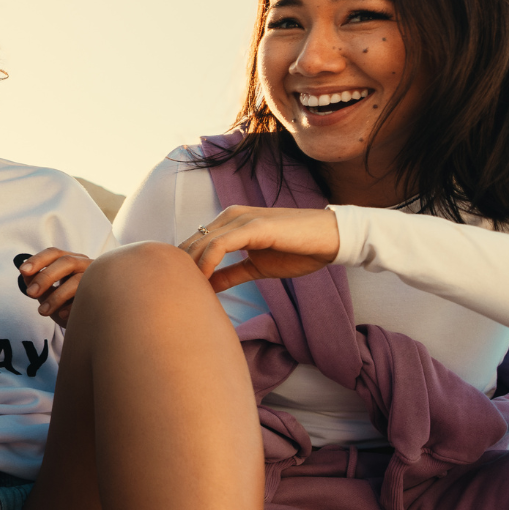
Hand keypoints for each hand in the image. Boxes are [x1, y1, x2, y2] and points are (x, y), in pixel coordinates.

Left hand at [17, 248, 91, 325]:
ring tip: (42, 311)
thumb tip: (25, 273)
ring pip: (78, 280)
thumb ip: (35, 281)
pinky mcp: (104, 296)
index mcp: (69, 260)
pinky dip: (73, 307)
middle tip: (31, 293)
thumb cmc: (63, 303)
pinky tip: (62, 315)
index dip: (38, 259)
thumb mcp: (47, 292)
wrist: (86, 322)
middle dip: (46, 276)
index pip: (53, 253)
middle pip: (66, 262)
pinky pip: (89, 298)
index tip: (23, 271)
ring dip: (56, 296)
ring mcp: (96, 279)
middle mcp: (84, 265)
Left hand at [181, 205, 339, 290]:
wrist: (331, 240)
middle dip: (181, 268)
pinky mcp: (253, 227)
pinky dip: (207, 263)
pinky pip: (219, 245)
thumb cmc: (298, 250)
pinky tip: (204, 280)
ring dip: (191, 268)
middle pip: (192, 242)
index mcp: (230, 223)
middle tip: (177, 293)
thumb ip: (230, 274)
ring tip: (187, 291)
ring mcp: (241, 219)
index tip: (180, 290)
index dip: (184, 266)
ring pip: (202, 243)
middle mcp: (231, 216)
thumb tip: (206, 287)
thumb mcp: (256, 267)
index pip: (195, 242)